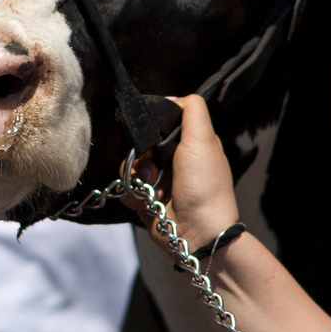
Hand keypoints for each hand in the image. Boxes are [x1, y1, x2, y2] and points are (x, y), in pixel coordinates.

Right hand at [133, 95, 239, 247]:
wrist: (197, 233)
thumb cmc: (204, 185)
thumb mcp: (203, 140)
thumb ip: (192, 110)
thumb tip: (171, 98)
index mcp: (190, 143)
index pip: (160, 123)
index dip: (153, 128)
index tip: (154, 135)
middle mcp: (174, 160)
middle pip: (141, 143)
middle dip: (143, 155)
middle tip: (156, 169)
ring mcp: (159, 181)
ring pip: (130, 165)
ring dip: (138, 177)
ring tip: (154, 189)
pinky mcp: (146, 200)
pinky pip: (126, 188)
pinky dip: (134, 194)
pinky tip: (149, 202)